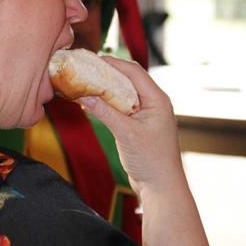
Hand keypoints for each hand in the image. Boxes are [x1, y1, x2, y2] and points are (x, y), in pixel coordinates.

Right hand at [79, 56, 183, 195]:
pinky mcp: (140, 124)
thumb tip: (83, 95)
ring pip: (125, 92)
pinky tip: (94, 103)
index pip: (134, 71)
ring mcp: (148, 114)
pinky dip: (108, 102)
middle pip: (129, 79)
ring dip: (107, 88)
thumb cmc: (151, 160)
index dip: (113, 63)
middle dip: (108, 73)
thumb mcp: (125, 133)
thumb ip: (104, 112)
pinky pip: (123, 106)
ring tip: (86, 83)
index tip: (93, 59)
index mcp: (157, 100)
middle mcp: (154, 103)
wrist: (161, 187)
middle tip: (86, 68)